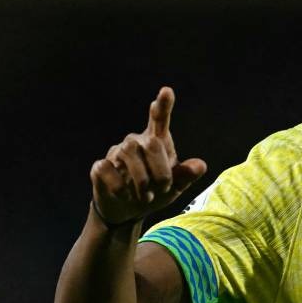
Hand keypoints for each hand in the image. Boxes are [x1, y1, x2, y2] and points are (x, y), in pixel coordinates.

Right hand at [90, 86, 207, 227]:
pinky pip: (107, 169)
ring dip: (141, 180)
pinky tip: (125, 195)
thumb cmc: (155, 193)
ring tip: (147, 196)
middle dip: (161, 170)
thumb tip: (201, 165)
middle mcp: (135, 142)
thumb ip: (186, 176)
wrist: (128, 211)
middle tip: (163, 188)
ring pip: (128, 153)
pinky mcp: (100, 166)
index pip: (159, 120)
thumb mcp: (174, 188)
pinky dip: (119, 186)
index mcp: (156, 143)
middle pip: (150, 143)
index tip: (166, 91)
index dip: (163, 106)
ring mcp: (116, 153)